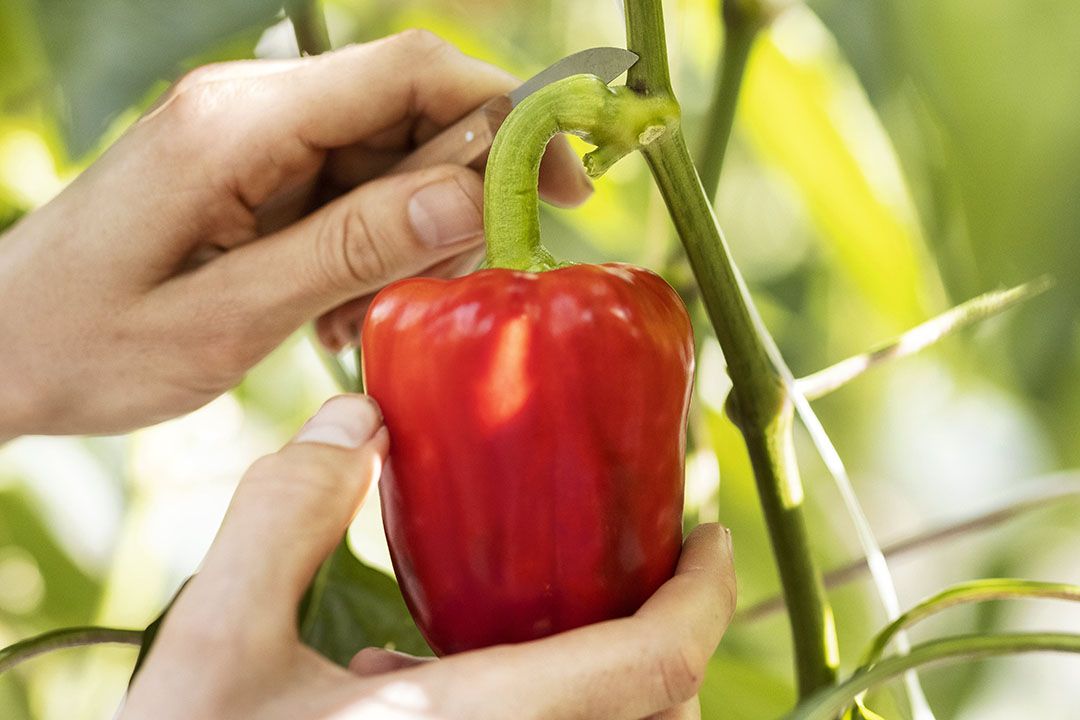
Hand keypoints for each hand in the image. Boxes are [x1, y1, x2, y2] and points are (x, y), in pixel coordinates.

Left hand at [0, 30, 591, 436]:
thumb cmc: (87, 342)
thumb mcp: (229, 313)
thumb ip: (351, 248)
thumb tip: (468, 195)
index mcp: (243, 122)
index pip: (411, 71)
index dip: (507, 114)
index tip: (568, 185)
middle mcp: (254, 107)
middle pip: (411, 111)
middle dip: (459, 193)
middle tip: (453, 282)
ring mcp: (252, 136)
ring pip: (389, 156)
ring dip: (410, 235)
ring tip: (364, 315)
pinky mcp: (250, 170)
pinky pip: (348, 188)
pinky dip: (369, 246)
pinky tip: (336, 311)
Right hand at [122, 395, 736, 719]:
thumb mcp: (211, 648)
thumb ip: (284, 519)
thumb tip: (355, 421)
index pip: (653, 665)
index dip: (703, 594)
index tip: (709, 533)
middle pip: (656, 714)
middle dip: (664, 635)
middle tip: (632, 561)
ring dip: (610, 679)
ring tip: (539, 610)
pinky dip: (542, 712)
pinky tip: (422, 680)